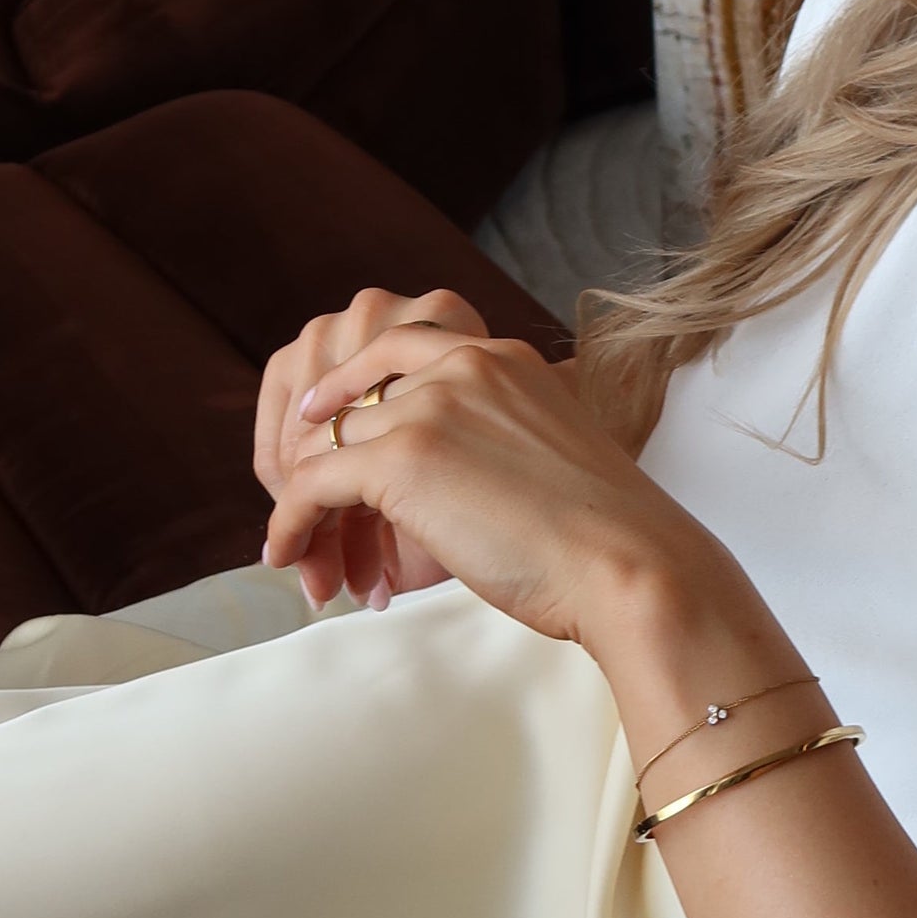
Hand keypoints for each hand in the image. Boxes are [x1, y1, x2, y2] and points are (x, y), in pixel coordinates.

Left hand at [262, 326, 701, 648]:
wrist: (630, 567)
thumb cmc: (610, 541)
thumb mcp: (550, 459)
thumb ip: (497, 442)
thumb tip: (456, 480)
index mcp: (504, 359)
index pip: (401, 350)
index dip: (354, 386)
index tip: (325, 417)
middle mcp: (463, 365)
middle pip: (354, 400)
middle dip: (326, 458)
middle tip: (312, 511)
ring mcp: (429, 407)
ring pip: (327, 445)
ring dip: (308, 503)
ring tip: (307, 557)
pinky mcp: (400, 458)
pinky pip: (311, 483)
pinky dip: (291, 523)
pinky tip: (287, 556)